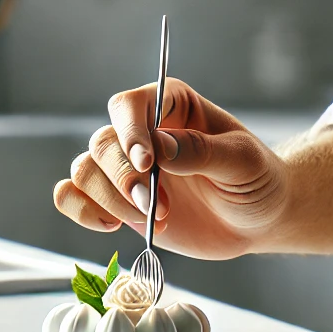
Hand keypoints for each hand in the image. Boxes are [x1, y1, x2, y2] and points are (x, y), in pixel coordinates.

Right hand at [52, 79, 290, 259]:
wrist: (260, 219)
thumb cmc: (257, 180)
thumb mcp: (243, 162)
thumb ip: (202, 151)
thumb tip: (160, 147)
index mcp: (172, 105)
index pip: (130, 105)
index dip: (130, 133)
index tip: (147, 164)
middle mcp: (142, 133)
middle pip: (102, 142)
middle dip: (124, 180)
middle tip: (158, 207)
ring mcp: (126, 168)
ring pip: (84, 170)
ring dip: (110, 200)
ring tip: (152, 219)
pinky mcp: (117, 201)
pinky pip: (72, 196)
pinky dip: (82, 211)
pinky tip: (112, 226)